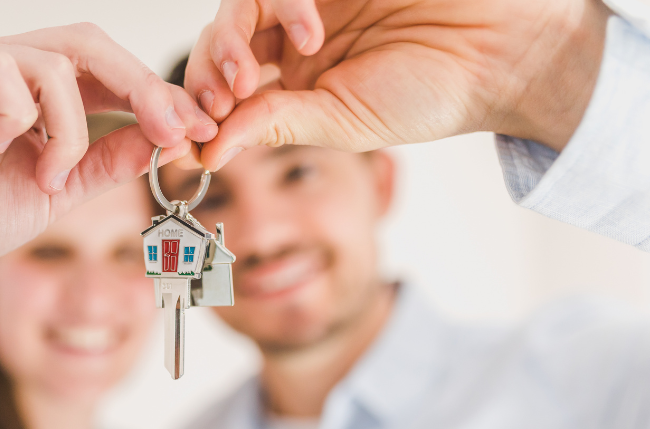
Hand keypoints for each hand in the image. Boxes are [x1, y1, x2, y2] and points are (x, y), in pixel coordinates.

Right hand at [0, 23, 216, 286]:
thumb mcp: (60, 187)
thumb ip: (108, 158)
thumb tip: (166, 136)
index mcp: (24, 86)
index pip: (99, 67)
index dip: (151, 92)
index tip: (195, 128)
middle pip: (85, 43)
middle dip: (140, 87)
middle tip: (173, 129)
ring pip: (51, 62)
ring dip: (70, 128)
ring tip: (49, 175)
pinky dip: (20, 116)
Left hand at [185, 0, 610, 169]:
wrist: (498, 51)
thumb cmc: (429, 94)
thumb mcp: (341, 122)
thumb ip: (274, 126)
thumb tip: (207, 155)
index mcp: (294, 85)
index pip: (226, 92)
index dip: (199, 112)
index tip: (188, 141)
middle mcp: (292, 42)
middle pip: (219, 46)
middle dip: (206, 77)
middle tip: (218, 105)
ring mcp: (307, 2)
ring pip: (237, 8)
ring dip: (231, 43)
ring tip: (251, 78)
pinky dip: (281, 5)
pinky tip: (309, 33)